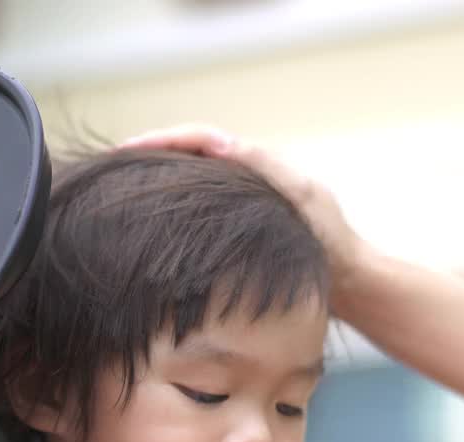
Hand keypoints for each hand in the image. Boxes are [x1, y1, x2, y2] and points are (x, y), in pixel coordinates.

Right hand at [119, 124, 374, 309]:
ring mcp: (244, 203)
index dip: (163, 139)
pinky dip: (173, 209)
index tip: (128, 149)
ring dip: (158, 181)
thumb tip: (219, 142)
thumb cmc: (330, 243)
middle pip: (189, 154)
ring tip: (122, 189)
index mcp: (260, 162)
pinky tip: (151, 226)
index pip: (202, 138)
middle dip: (151, 155)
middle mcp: (249, 176)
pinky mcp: (241, 231)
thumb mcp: (302, 198)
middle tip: (112, 167)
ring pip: (192, 182)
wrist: (350, 282)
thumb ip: (264, 166)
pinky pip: (199, 209)